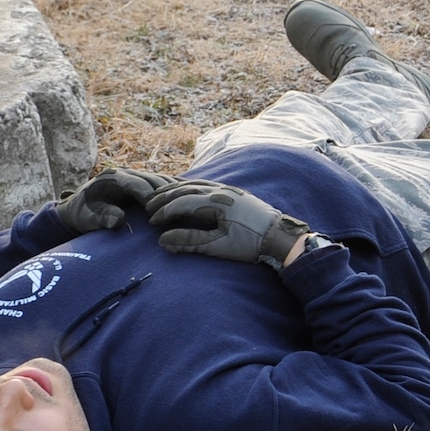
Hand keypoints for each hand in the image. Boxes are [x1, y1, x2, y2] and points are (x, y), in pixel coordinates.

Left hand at [55, 167, 174, 232]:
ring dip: (174, 194)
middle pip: (155, 180)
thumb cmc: (83, 214)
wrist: (79, 207)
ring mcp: (137, 176)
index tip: (158, 217)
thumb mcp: (88, 218)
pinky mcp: (144, 182)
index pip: (138, 185)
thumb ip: (103, 219)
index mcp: (113, 178)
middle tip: (174, 217)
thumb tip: (120, 220)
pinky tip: (186, 203)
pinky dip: (176, 192)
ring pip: (163, 180)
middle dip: (166, 197)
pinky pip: (165, 184)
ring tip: (183, 212)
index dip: (150, 200)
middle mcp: (127, 173)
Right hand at [146, 180, 309, 267]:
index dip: (164, 212)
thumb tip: (163, 240)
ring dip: (177, 189)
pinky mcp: (236, 192)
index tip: (152, 222)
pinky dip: (192, 187)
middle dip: (165, 197)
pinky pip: (208, 184)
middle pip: (186, 189)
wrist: (281, 236)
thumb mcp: (219, 246)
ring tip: (162, 197)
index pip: (182, 203)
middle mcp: (222, 191)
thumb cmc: (251, 244)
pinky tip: (187, 192)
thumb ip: (190, 241)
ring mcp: (230, 189)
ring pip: (197, 184)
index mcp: (216, 202)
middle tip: (148, 206)